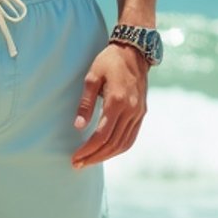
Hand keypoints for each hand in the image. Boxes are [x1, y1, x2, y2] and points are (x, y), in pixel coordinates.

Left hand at [71, 42, 148, 166]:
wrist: (134, 52)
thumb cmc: (109, 61)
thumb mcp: (92, 77)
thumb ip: (85, 103)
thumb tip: (78, 126)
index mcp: (117, 101)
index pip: (102, 135)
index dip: (88, 150)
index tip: (75, 157)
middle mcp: (131, 110)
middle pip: (112, 144)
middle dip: (94, 157)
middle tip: (78, 165)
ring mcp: (138, 113)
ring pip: (123, 144)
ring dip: (106, 156)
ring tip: (89, 161)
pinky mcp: (142, 113)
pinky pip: (131, 137)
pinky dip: (118, 149)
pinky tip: (106, 152)